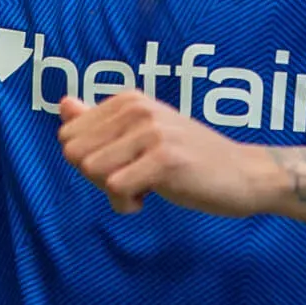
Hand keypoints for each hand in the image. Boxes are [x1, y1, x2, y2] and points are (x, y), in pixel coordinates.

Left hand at [57, 91, 281, 217]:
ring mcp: (151, 132)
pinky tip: (152, 198)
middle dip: (96, 177)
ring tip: (145, 187)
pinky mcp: (163, 159)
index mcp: (128, 100)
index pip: (69, 136)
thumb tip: (62, 104)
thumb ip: (100, 120)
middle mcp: (136, 108)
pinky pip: (114, 188)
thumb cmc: (190, 158)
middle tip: (132, 179)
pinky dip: (128, 204)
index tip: (122, 165)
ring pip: (91, 171)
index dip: (90, 161)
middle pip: (75, 154)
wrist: (243, 174)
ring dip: (114, 193)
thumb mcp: (143, 133)